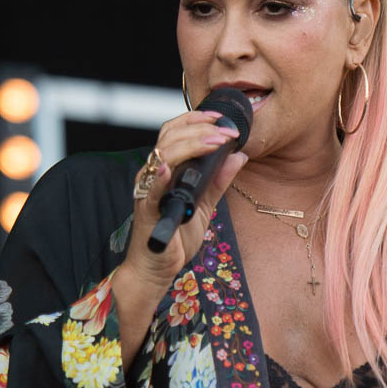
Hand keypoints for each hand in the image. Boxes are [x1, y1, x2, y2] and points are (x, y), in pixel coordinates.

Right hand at [122, 109, 246, 291]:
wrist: (156, 268)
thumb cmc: (176, 237)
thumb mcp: (204, 205)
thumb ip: (219, 181)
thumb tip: (240, 156)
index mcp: (167, 169)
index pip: (176, 131)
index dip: (197, 119)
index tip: (222, 120)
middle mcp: (154, 174)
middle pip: (170, 136)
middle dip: (201, 129)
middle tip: (227, 132)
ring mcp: (148, 190)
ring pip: (163, 154)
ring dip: (191, 145)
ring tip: (215, 142)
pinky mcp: (146, 210)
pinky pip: (151, 189)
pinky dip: (160, 176)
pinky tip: (170, 168)